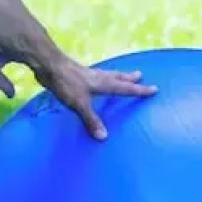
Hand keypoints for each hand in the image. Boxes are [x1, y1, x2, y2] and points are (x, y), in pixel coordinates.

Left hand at [30, 55, 157, 140]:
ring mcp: (86, 74)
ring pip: (106, 74)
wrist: (48, 64)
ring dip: (116, 75)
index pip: (125, 88)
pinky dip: (99, 77)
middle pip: (117, 77)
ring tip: (122, 75)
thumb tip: (104, 137)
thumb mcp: (79, 104)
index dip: (139, 90)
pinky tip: (93, 79)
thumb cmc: (65, 83)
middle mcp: (97, 77)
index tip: (154, 89)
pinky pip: (94, 76)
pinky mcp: (76, 74)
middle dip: (129, 78)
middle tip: (140, 75)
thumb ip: (91, 120)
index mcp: (102, 83)